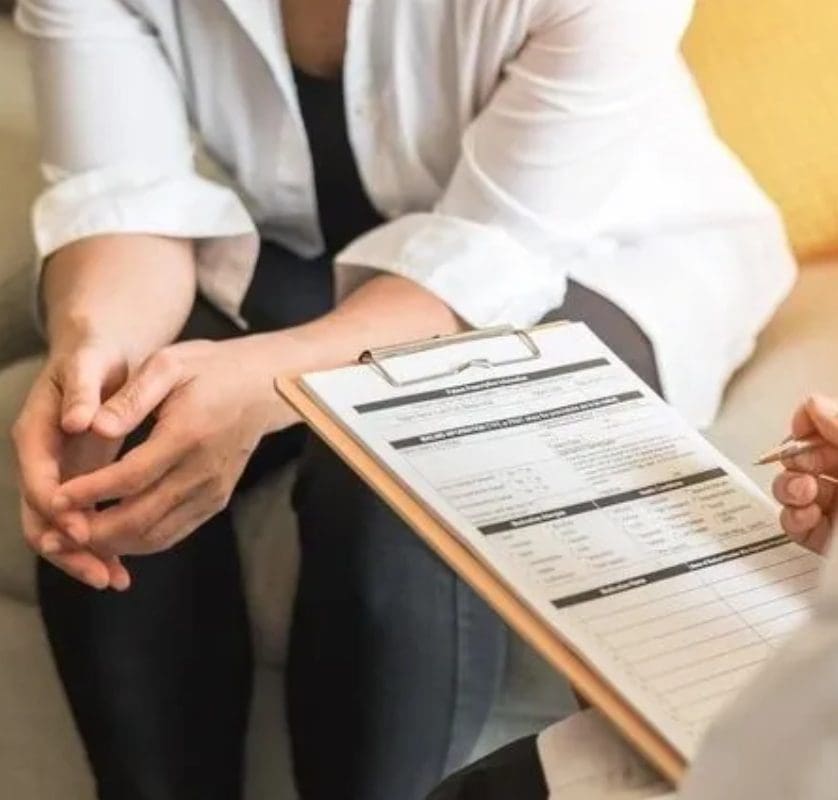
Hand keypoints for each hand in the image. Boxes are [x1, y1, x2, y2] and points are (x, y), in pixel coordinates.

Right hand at [11, 341, 132, 588]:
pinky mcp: (78, 481)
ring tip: (115, 579)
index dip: (57, 507)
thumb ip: (81, 391)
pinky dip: (98, 542)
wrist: (101, 354)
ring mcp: (58, 474)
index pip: (37, 480)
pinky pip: (81, 520)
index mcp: (36, 433)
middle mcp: (40, 460)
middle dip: (68, 548)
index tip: (81, 529)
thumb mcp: (88, 364)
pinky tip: (122, 566)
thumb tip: (76, 421)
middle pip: (40, 516)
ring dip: (84, 555)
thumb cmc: (95, 356)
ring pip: (60, 526)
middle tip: (101, 574)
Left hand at [52, 336, 298, 555]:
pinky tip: (110, 535)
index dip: (91, 492)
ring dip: (113, 544)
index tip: (56, 498)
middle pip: (142, 518)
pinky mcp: (216, 501)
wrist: (263, 387)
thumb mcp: (168, 363)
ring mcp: (213, 491)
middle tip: (54, 535)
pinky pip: (173, 533)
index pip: (132, 477)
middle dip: (93, 533)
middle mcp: (204, 471)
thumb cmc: (210, 369)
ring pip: (156, 535)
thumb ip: (130, 397)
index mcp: (189, 435)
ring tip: (73, 540)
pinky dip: (138, 542)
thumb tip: (93, 426)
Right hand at [772, 394, 837, 553]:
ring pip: (794, 492)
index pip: (824, 428)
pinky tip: (807, 516)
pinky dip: (793, 519)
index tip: (800, 428)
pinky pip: (796, 526)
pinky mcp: (826, 542)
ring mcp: (837, 511)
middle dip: (794, 460)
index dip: (807, 425)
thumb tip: (811, 405)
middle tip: (802, 466)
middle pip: (805, 459)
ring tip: (803, 493)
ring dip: (789, 489)